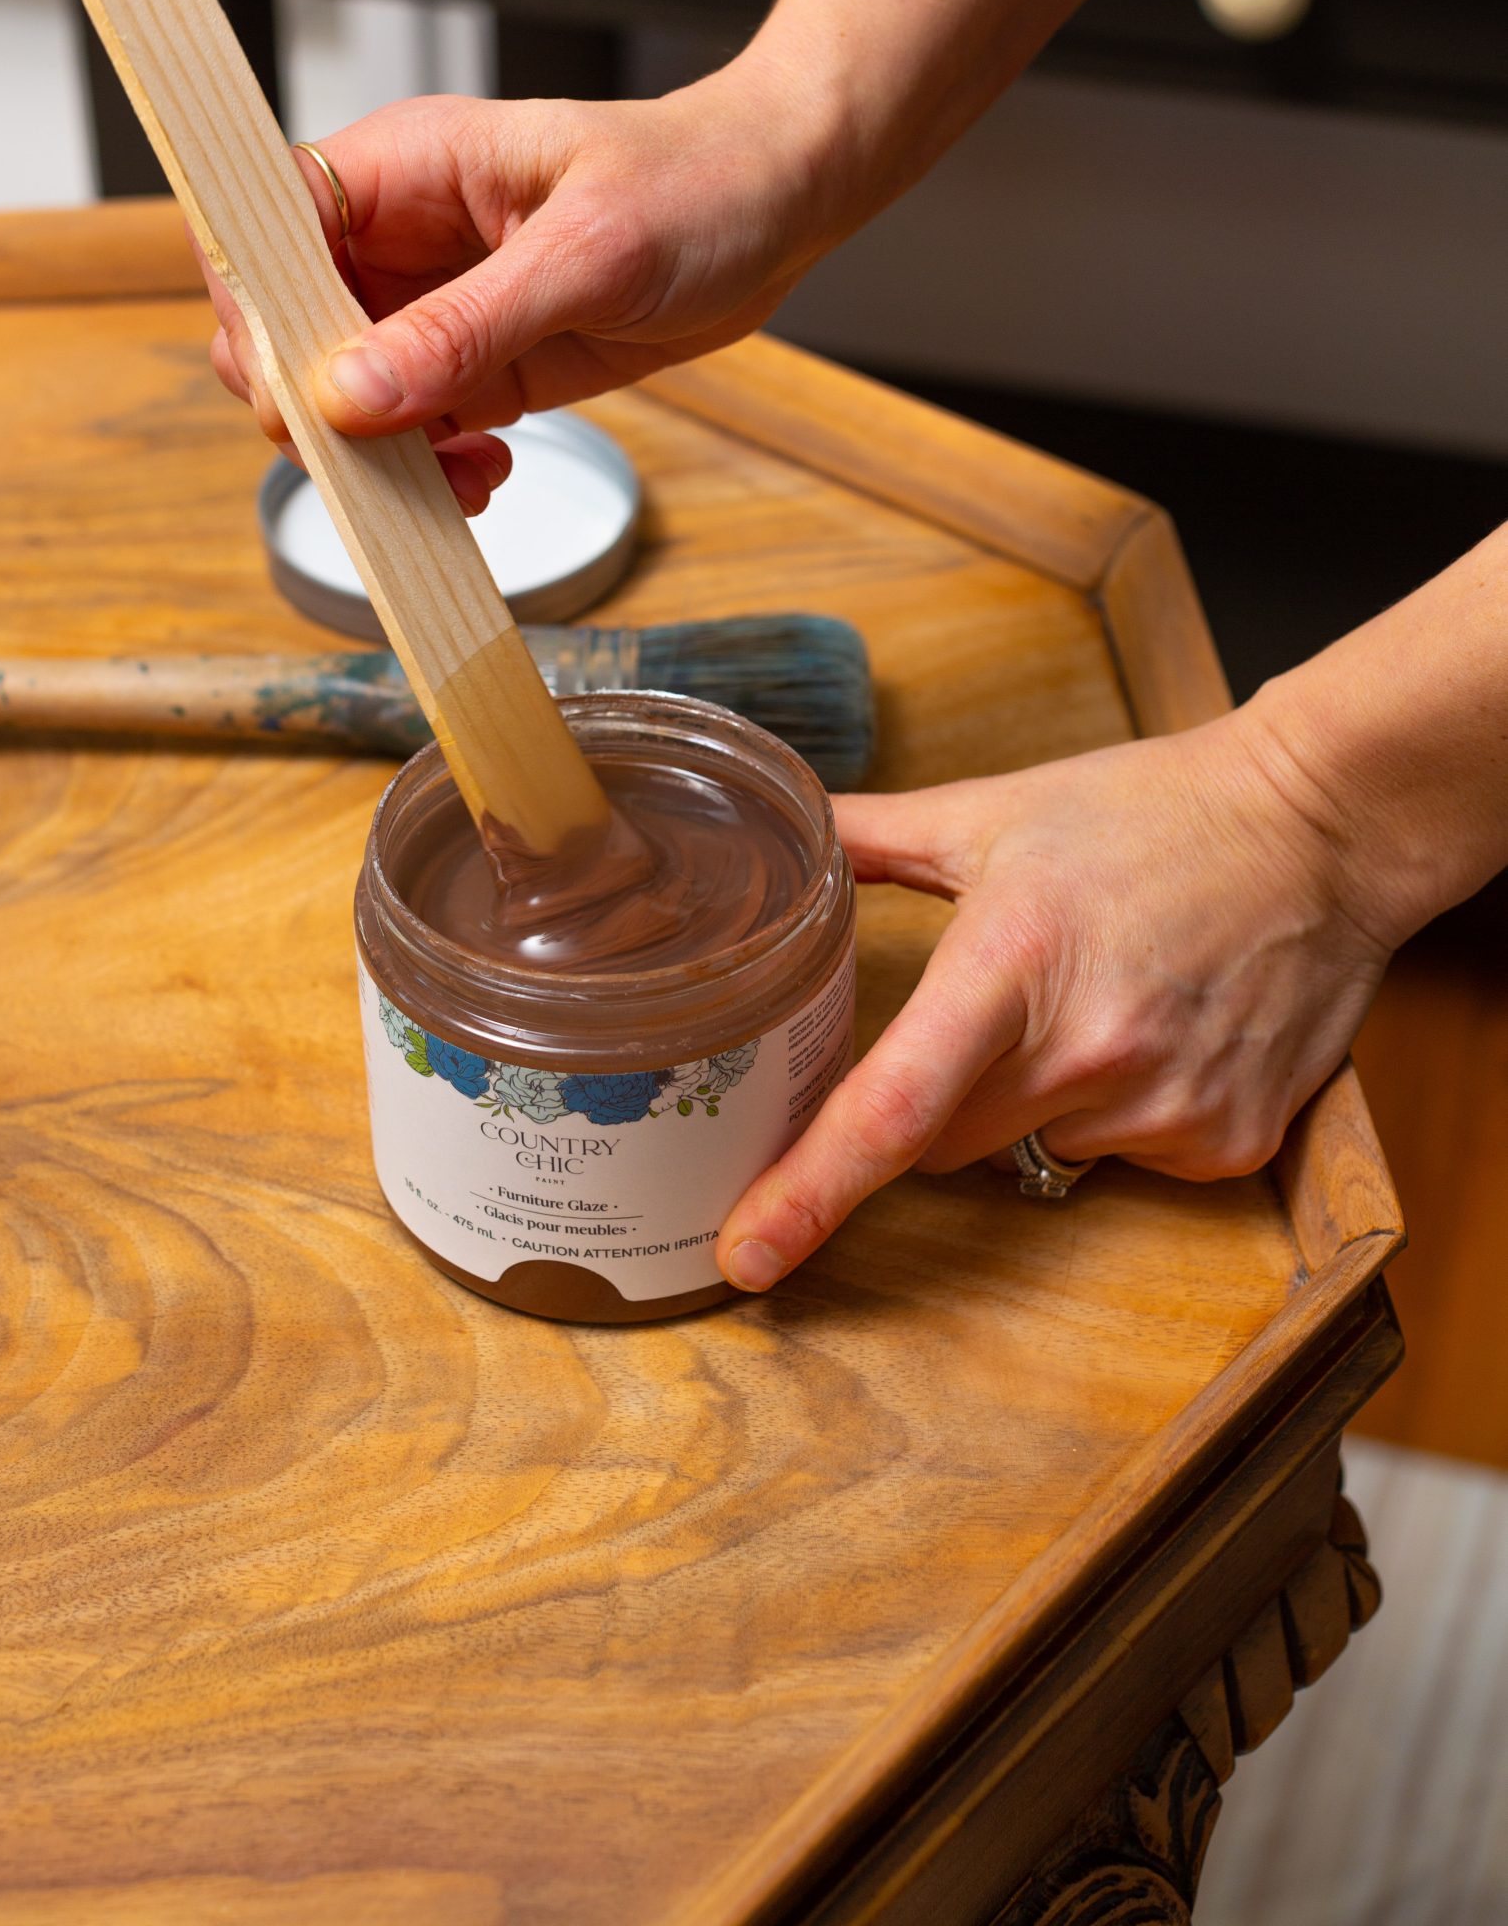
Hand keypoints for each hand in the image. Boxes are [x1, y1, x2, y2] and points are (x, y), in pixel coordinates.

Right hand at [203, 53, 843, 474]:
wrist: (781, 207)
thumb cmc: (697, 182)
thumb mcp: (587, 254)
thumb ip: (467, 328)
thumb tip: (353, 393)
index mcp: (405, 167)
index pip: (264, 225)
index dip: (253, 305)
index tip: (290, 382)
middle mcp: (402, 237)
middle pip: (284, 325)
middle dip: (312, 402)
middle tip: (375, 453)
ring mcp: (436, 306)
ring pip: (344, 393)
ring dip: (379, 454)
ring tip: (456, 477)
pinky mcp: (479, 364)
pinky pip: (414, 430)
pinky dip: (432, 469)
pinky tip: (486, 474)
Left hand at [716, 703, 1396, 1290]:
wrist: (1323, 828)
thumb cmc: (1152, 810)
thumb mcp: (995, 812)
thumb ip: (872, 836)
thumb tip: (779, 832)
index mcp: (1011, 968)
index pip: (892, 1110)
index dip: (808, 1193)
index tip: (746, 1257)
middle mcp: (1088, 1055)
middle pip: (943, 1143)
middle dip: (934, 1097)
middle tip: (983, 1013)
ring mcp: (1165, 1110)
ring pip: (1036, 1149)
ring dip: (1039, 1096)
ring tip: (1098, 993)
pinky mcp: (1226, 1145)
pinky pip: (1123, 1156)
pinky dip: (1120, 1109)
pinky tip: (1160, 1026)